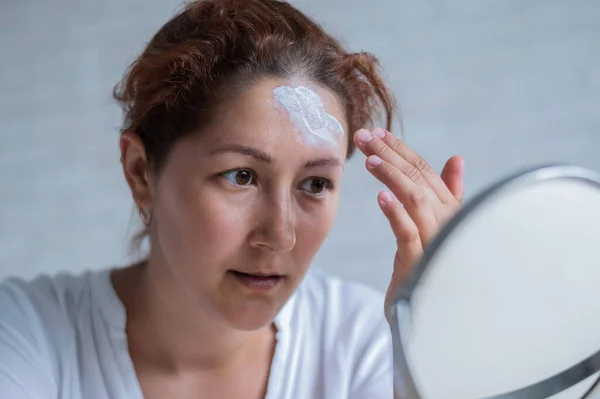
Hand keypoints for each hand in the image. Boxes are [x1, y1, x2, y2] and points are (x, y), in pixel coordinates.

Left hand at [353, 128, 464, 313]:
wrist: (433, 312)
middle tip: (363, 135)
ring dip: (392, 176)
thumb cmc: (437, 264)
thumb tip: (456, 159)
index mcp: (449, 209)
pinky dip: (396, 213)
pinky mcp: (421, 262)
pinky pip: (409, 233)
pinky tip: (381, 196)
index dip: (400, 149)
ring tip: (369, 159)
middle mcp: (446, 220)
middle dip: (389, 154)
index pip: (424, 170)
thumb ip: (449, 192)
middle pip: (417, 178)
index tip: (376, 133)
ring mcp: (435, 240)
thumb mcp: (441, 225)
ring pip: (415, 199)